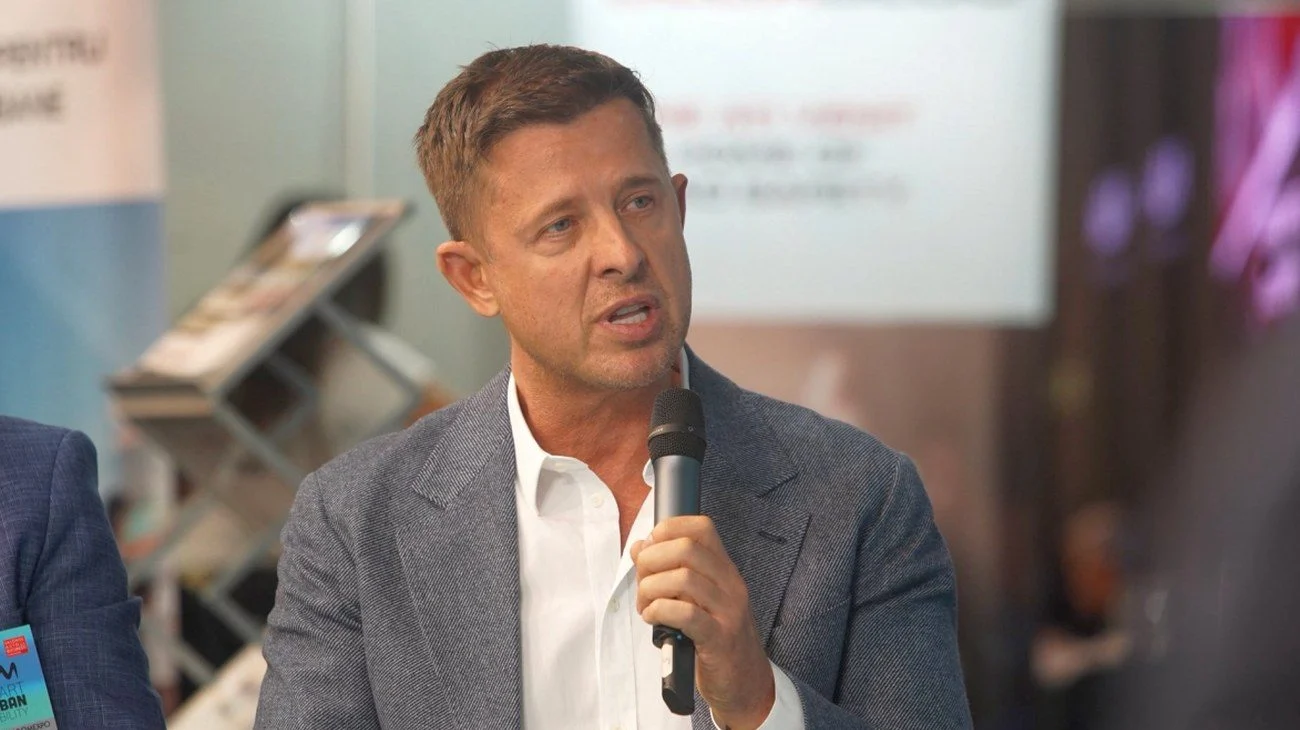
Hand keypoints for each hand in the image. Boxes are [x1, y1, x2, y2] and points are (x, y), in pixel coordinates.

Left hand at [631, 516, 774, 728]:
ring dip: (651, 589)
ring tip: (646, 605)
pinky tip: (653, 619)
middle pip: (686, 549)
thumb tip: (640, 547)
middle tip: (643, 581)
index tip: (650, 548)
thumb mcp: (695, 599)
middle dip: (652, 561)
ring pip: (683, 579)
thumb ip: (669, 572)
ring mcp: (728, 611)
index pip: (702, 528)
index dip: (669, 529)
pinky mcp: (719, 639)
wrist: (746, 683)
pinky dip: (659, 612)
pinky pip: (685, 614)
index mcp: (724, 570)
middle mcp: (730, 585)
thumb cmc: (716, 639)